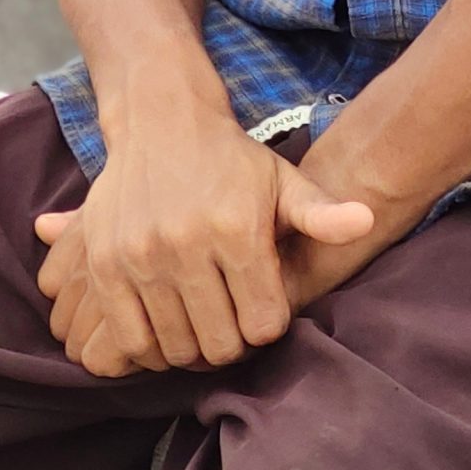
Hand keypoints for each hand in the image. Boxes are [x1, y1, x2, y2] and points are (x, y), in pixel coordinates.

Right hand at [34, 108, 372, 377]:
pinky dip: (149, 345)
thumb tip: (366, 219)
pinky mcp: (105, 265)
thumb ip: (322, 212)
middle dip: (230, 342)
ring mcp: (141, 256)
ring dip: (190, 345)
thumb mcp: (282, 182)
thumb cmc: (231, 161)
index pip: (263, 326)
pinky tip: (165, 321)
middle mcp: (186, 243)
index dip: (266, 324)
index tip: (261, 307)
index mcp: (238, 229)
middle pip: (219, 345)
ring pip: (175, 348)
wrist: (161, 121)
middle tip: (229, 318)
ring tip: (199, 319)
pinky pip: (130, 339)